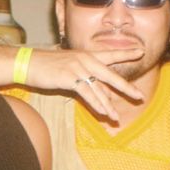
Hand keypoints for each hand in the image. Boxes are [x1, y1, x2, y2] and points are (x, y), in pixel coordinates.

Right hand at [21, 47, 144, 121]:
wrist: (28, 63)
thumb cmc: (47, 65)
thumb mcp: (70, 66)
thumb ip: (86, 77)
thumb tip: (100, 91)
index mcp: (87, 54)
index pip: (110, 54)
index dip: (126, 53)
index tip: (141, 51)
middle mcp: (85, 59)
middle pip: (110, 75)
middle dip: (126, 87)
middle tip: (140, 96)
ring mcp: (78, 68)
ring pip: (98, 89)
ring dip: (108, 106)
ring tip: (116, 118)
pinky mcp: (69, 77)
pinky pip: (86, 93)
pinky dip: (95, 103)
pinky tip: (102, 112)